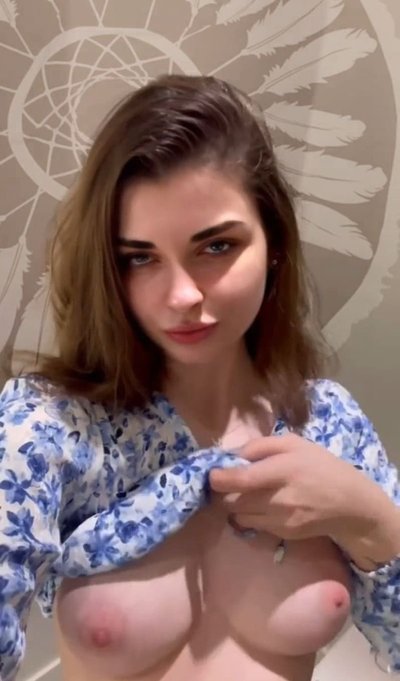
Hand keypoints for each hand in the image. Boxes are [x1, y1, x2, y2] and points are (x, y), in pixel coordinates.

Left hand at [209, 434, 392, 543]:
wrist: (350, 505)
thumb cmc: (321, 466)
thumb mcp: (294, 443)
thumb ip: (261, 445)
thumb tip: (231, 455)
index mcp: (284, 470)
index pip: (241, 480)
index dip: (218, 478)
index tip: (211, 473)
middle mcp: (280, 498)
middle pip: (232, 501)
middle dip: (221, 492)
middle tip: (222, 482)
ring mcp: (281, 520)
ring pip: (238, 516)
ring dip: (232, 505)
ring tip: (239, 493)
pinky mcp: (282, 535)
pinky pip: (252, 525)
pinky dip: (246, 515)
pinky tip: (256, 504)